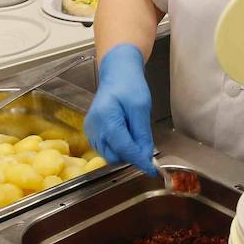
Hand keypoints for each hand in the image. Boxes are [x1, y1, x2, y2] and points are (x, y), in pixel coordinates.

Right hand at [84, 44, 156, 173]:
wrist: (117, 74)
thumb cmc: (129, 86)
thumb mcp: (141, 107)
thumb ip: (142, 134)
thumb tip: (145, 156)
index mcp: (105, 119)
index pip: (124, 148)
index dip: (139, 160)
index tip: (152, 170)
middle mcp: (94, 128)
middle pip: (115, 156)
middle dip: (131, 155)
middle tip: (144, 142)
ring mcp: (91, 131)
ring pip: (110, 155)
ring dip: (125, 151)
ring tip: (133, 130)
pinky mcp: (92, 132)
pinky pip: (107, 148)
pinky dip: (119, 147)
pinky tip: (125, 132)